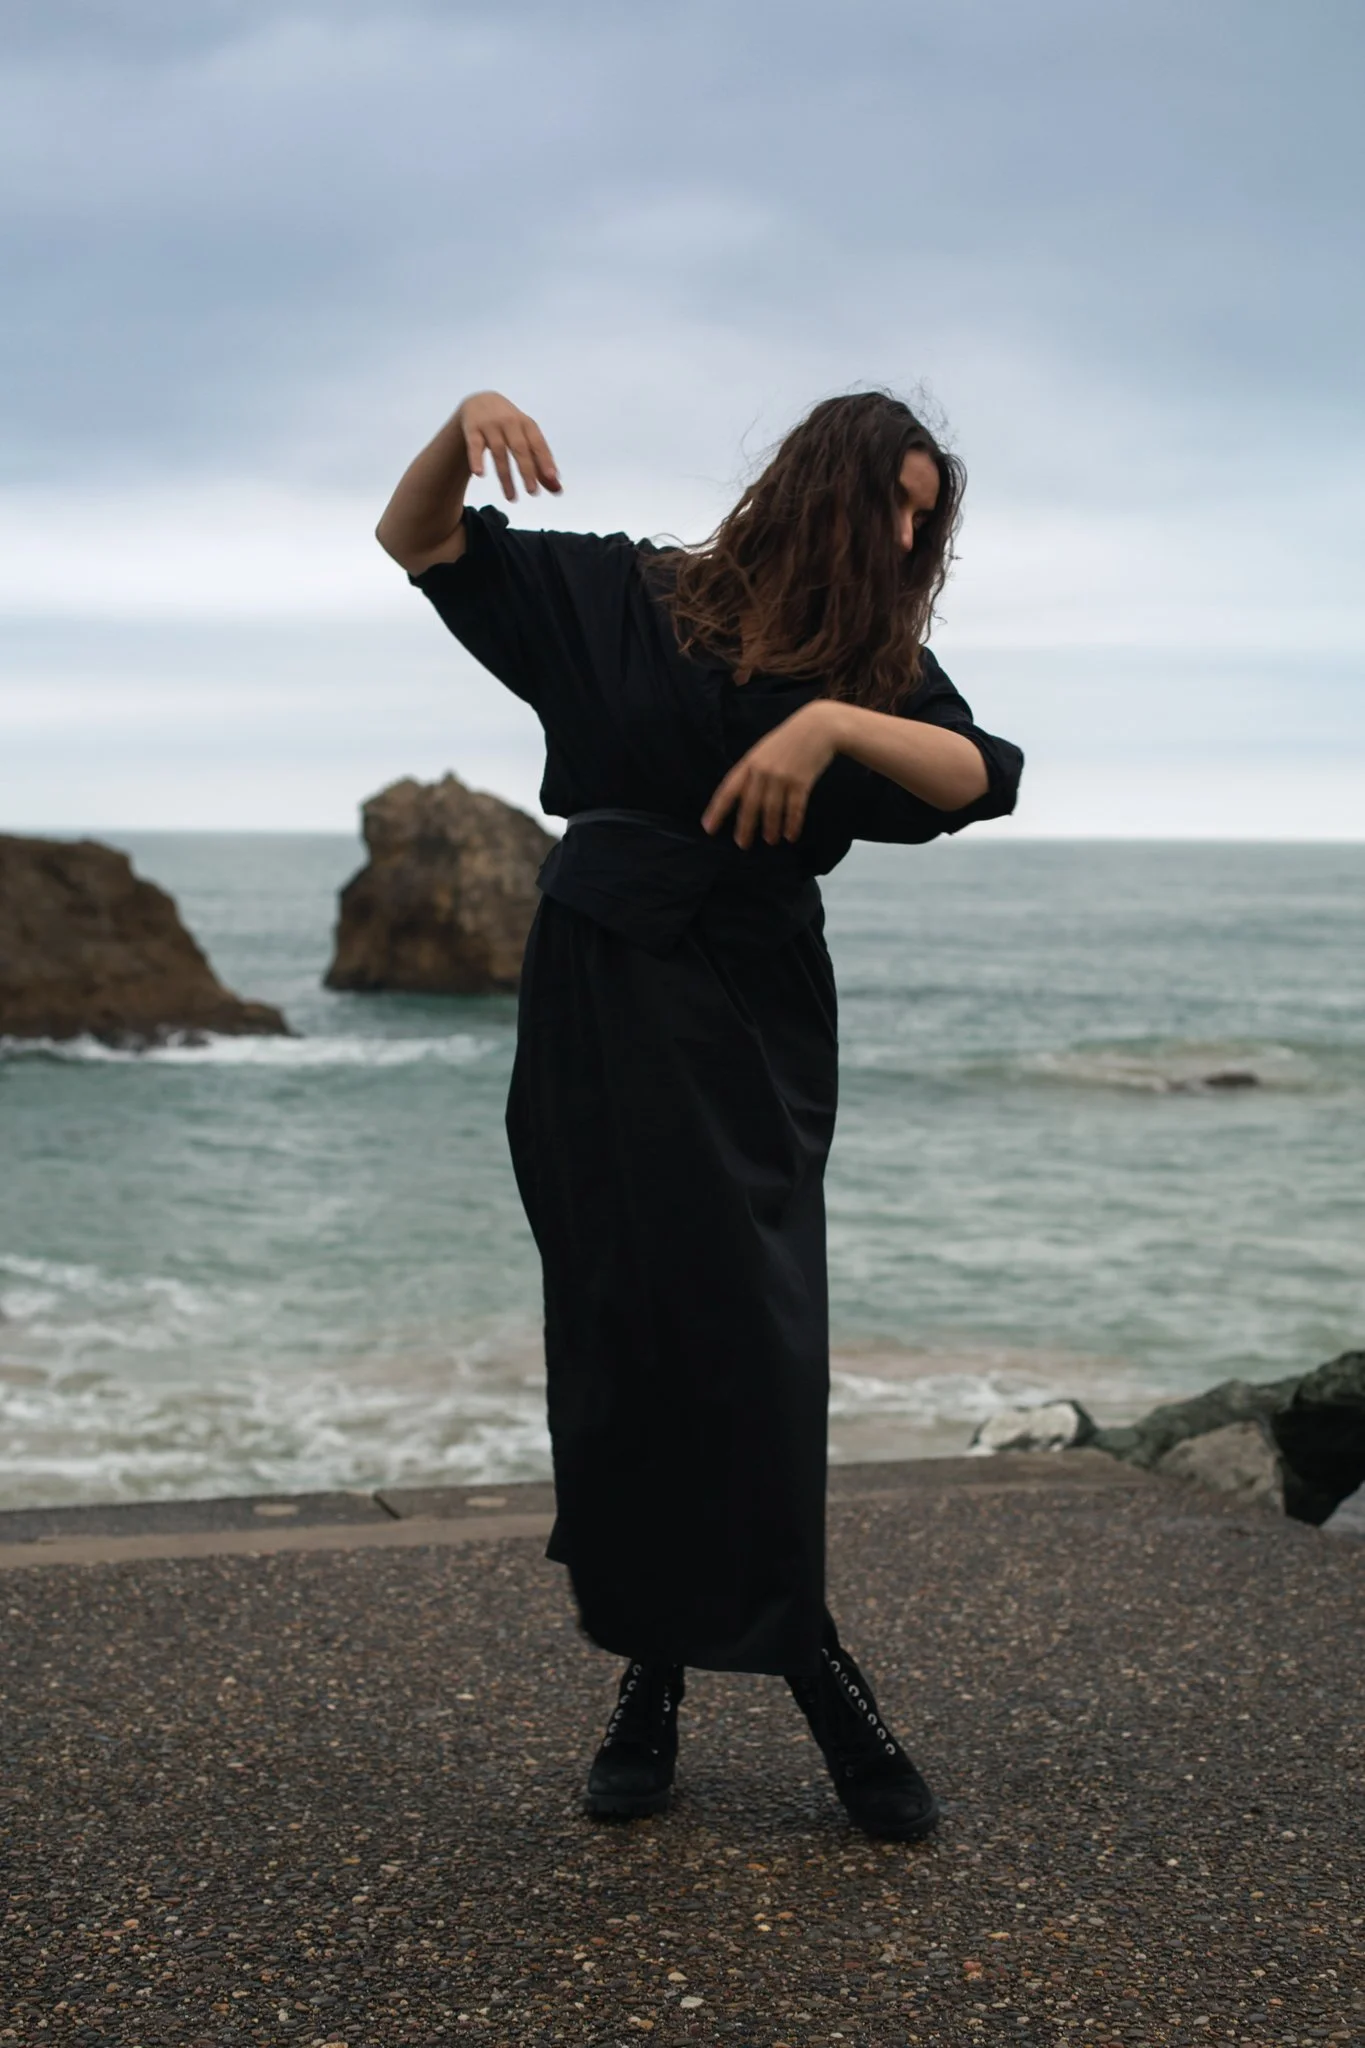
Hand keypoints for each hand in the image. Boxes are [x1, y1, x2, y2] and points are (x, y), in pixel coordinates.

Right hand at [459, 391, 561, 500]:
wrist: (480, 401)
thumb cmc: (509, 426)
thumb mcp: (526, 439)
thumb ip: (540, 464)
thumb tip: (557, 489)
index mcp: (527, 424)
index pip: (538, 443)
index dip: (545, 460)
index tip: (551, 477)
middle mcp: (510, 422)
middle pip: (520, 448)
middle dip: (527, 470)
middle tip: (532, 491)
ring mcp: (491, 425)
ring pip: (499, 452)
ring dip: (505, 476)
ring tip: (511, 497)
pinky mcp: (473, 429)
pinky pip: (475, 445)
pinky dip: (477, 459)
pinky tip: (479, 473)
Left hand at [702, 700, 845, 847]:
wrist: (818, 726)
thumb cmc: (788, 739)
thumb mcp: (763, 750)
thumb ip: (752, 770)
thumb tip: (742, 796)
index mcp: (749, 762)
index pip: (728, 790)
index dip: (717, 810)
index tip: (709, 828)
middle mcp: (763, 771)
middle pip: (750, 804)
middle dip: (745, 827)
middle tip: (742, 844)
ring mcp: (782, 777)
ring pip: (772, 810)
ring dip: (770, 828)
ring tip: (770, 841)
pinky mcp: (801, 782)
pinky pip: (794, 809)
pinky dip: (792, 824)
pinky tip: (790, 835)